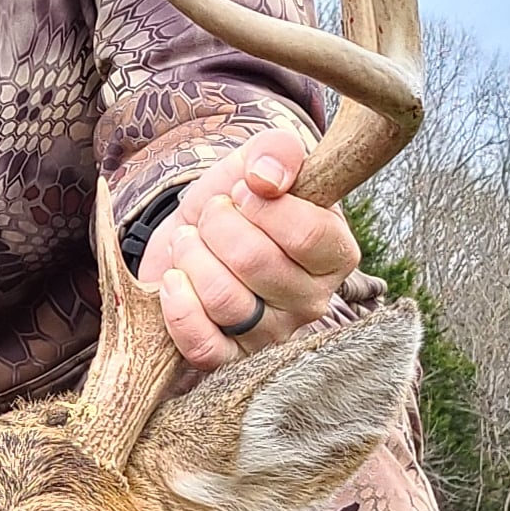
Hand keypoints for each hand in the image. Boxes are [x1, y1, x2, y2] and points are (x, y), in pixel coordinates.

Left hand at [136, 129, 358, 369]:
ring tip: (190, 242)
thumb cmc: (235, 201)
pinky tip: (174, 279)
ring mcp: (272, 335)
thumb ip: (276, 151)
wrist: (194, 231)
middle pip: (257, 263)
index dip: (261, 206)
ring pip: (225, 300)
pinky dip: (178, 306)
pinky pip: (204, 347)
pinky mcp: (229, 359)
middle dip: (216, 225)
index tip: (242, 191)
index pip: (308, 235)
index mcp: (335, 253)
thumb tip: (265, 177)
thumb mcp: (257, 162)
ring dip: (191, 257)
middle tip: (209, 215)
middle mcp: (312, 301)